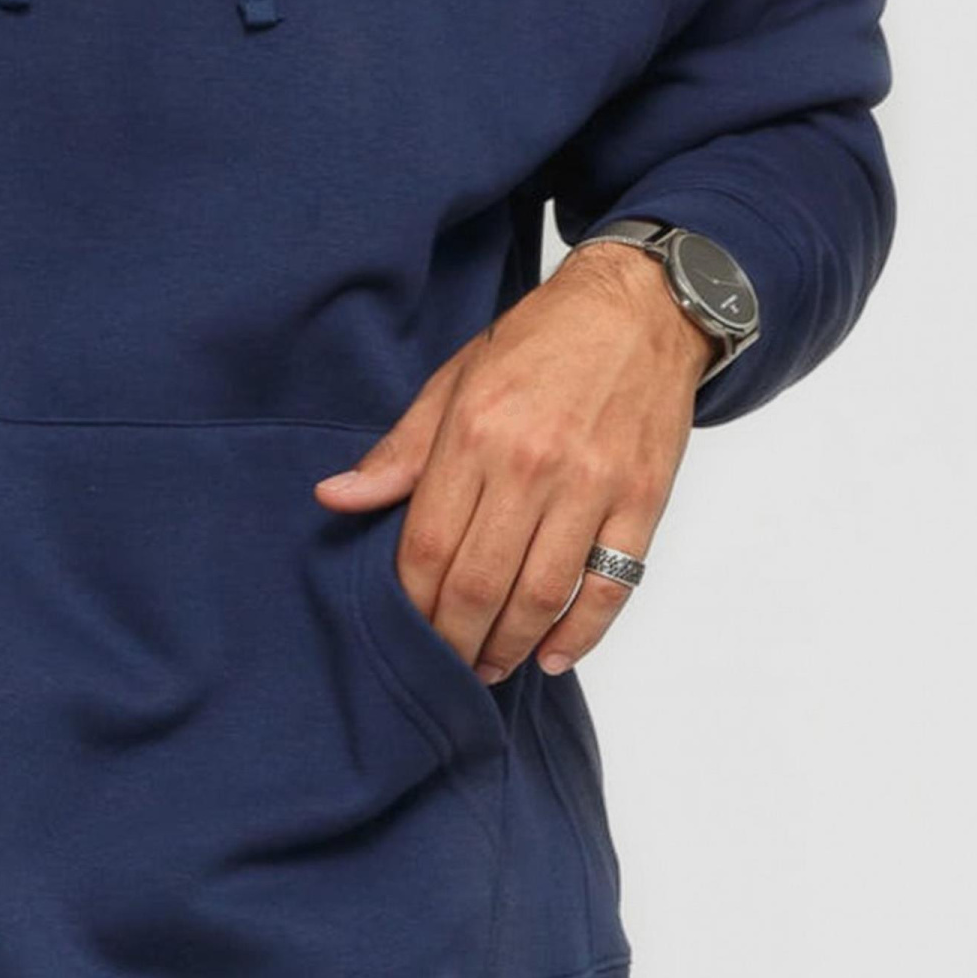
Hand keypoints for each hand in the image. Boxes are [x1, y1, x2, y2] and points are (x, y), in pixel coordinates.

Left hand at [311, 243, 708, 682]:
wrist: (637, 310)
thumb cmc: (538, 344)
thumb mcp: (454, 381)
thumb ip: (399, 452)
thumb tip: (333, 498)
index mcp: (475, 432)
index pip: (429, 543)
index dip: (412, 599)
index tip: (403, 624)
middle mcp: (533, 464)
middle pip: (481, 581)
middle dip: (455, 638)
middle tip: (444, 665)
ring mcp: (593, 486)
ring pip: (543, 595)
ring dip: (510, 645)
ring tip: (489, 666)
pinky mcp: (643, 501)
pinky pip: (611, 586)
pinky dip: (581, 633)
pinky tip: (552, 654)